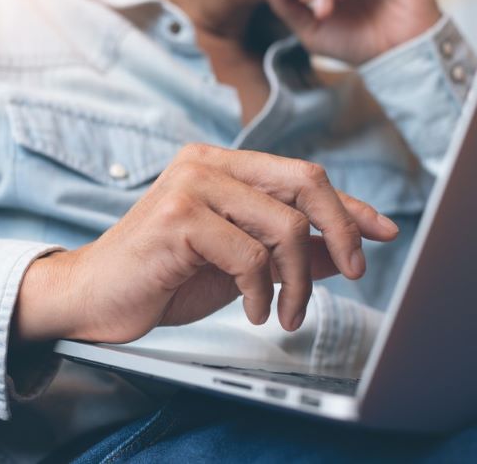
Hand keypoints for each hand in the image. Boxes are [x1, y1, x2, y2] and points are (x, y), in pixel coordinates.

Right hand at [13, 144, 398, 343]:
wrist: (95, 298)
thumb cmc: (165, 277)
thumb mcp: (241, 263)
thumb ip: (289, 249)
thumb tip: (345, 249)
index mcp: (224, 165)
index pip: (303, 176)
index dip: (349, 206)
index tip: (382, 232)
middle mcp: (209, 163)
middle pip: (305, 182)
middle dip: (341, 231)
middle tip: (353, 273)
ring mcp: (192, 185)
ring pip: (284, 225)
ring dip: (299, 281)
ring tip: (285, 312)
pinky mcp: (179, 217)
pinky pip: (250, 255)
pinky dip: (261, 293)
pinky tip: (252, 312)